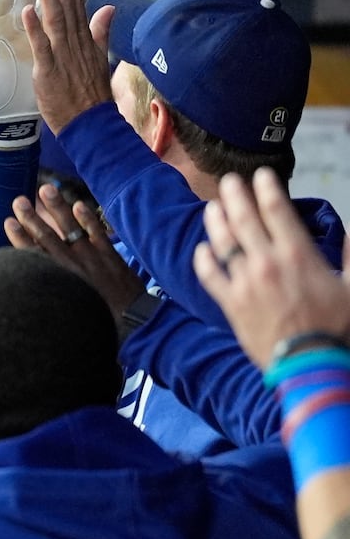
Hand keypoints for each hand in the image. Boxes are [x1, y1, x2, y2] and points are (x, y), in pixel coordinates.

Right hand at [6, 184, 144, 319]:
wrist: (134, 325)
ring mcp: (92, 257)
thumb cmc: (98, 325)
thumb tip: (33, 299)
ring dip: (57, 208)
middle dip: (31, 218)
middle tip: (18, 200)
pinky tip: (79, 204)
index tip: (8, 222)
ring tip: (46, 189)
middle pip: (46, 236)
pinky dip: (88, 218)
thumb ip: (52, 301)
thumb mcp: (67, 318)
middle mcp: (71, 265)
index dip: (19, 237)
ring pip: (70, 228)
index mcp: (58, 280)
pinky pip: (97, 232)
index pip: (32, 254)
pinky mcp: (110, 256)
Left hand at [23, 0, 113, 135]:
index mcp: (84, 40)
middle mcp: (75, 43)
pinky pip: (43, 47)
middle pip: (67, 3)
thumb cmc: (91, 98)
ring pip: (55, 18)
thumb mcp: (98, 60)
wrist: (92, 128)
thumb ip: (101, 33)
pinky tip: (28, 9)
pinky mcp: (50, 72)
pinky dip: (36, 29)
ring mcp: (63, 56)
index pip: (77, 2)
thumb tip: (109, 8)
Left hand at [194, 169, 349, 367]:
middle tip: (228, 181)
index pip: (276, 210)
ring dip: (216, 222)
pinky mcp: (230, 304)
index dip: (266, 189)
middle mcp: (267, 263)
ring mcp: (245, 283)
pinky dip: (203, 261)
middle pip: (244, 220)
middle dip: (235, 196)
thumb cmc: (335, 327)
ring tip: (212, 207)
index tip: (260, 175)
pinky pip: (210, 277)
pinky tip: (201, 250)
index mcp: (298, 254)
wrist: (309, 363)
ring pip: (223, 244)